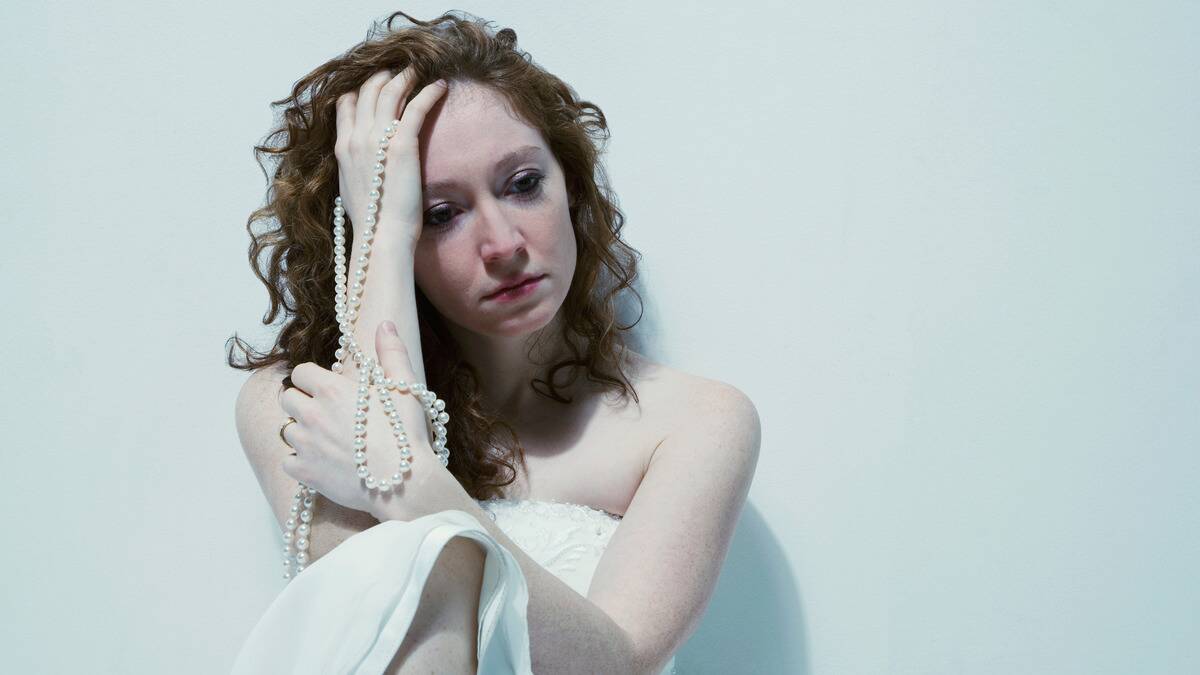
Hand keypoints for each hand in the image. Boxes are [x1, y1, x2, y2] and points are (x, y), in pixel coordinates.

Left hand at [280, 320, 448, 519]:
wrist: (404, 481)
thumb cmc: (405, 433)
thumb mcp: (404, 387)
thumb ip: (391, 352)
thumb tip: (384, 325)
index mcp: (332, 389)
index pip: (300, 372)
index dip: (312, 379)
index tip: (326, 389)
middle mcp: (311, 413)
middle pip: (287, 398)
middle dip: (302, 403)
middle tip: (325, 414)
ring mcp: (305, 444)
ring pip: (286, 430)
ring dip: (301, 432)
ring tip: (325, 440)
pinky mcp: (304, 472)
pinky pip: (287, 461)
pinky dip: (299, 462)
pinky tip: (320, 462)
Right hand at [334, 66, 447, 251]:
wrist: (381, 236)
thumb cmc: (372, 220)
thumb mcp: (352, 188)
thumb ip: (355, 166)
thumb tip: (363, 164)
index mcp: (342, 148)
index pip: (346, 105)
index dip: (362, 90)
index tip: (376, 85)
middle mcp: (356, 138)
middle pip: (368, 92)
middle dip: (384, 77)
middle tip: (400, 73)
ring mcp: (377, 139)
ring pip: (389, 93)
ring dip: (405, 77)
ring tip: (418, 71)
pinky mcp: (402, 144)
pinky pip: (416, 107)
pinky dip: (428, 92)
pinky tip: (440, 86)